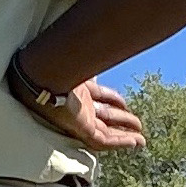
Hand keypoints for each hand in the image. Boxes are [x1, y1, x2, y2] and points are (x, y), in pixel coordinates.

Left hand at [9, 69, 145, 151]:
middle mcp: (79, 105)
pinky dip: (120, 141)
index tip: (125, 104)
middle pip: (105, 115)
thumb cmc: (58, 66)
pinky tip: (134, 142)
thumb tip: (103, 45)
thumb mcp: (82, 62)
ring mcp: (80, 118)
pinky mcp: (81, 129)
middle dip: (123, 120)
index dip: (114, 99)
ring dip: (125, 133)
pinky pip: (103, 141)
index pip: (100, 97)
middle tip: (138, 125)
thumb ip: (92, 60)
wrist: (45, 75)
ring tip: (140, 138)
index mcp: (78, 89)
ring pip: (107, 131)